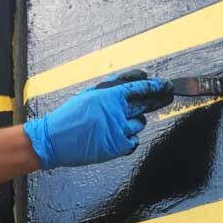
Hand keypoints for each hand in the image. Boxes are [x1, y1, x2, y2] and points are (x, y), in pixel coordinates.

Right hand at [24, 72, 172, 168]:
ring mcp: (119, 130)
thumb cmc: (70, 116)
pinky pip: (133, 141)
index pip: (141, 88)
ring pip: (139, 123)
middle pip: (146, 104)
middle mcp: (117, 112)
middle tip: (168, 96)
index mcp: (110, 96)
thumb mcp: (90, 93)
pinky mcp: (117, 147)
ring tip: (116, 124)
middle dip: (158, 99)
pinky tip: (114, 137)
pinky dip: (127, 139)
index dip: (157, 86)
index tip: (168, 86)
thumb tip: (140, 75)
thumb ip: (114, 84)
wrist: (54, 140)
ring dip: (133, 122)